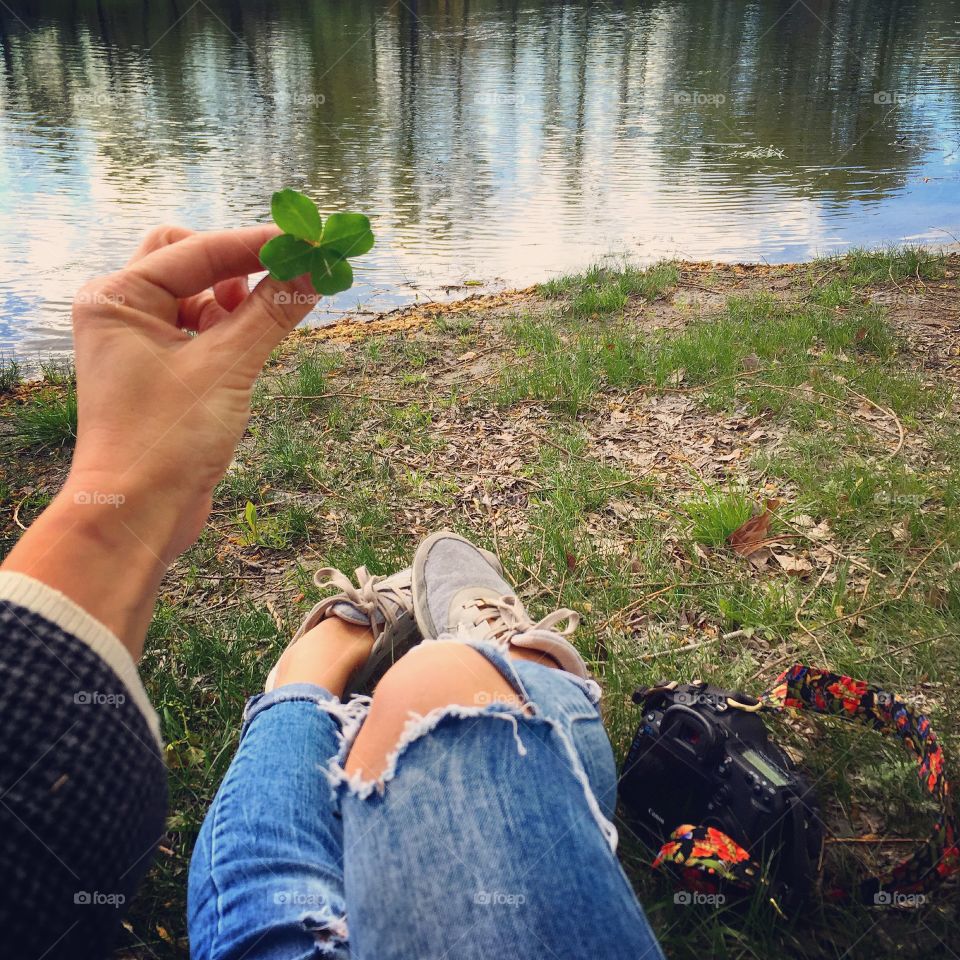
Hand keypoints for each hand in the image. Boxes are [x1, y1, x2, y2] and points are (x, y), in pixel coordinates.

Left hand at [3, 224, 318, 652]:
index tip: (307, 240)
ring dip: (237, 299)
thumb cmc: (164, 440)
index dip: (256, 244)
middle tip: (284, 276)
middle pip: (187, 258)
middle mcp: (122, 312)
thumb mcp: (227, 368)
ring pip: (197, 295)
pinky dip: (232, 329)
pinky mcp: (160, 370)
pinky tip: (259, 341)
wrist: (136, 513)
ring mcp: (139, 341)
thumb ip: (271, 313)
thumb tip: (312, 272)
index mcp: (118, 298)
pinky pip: (201, 330)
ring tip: (274, 316)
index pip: (197, 250)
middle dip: (237, 266)